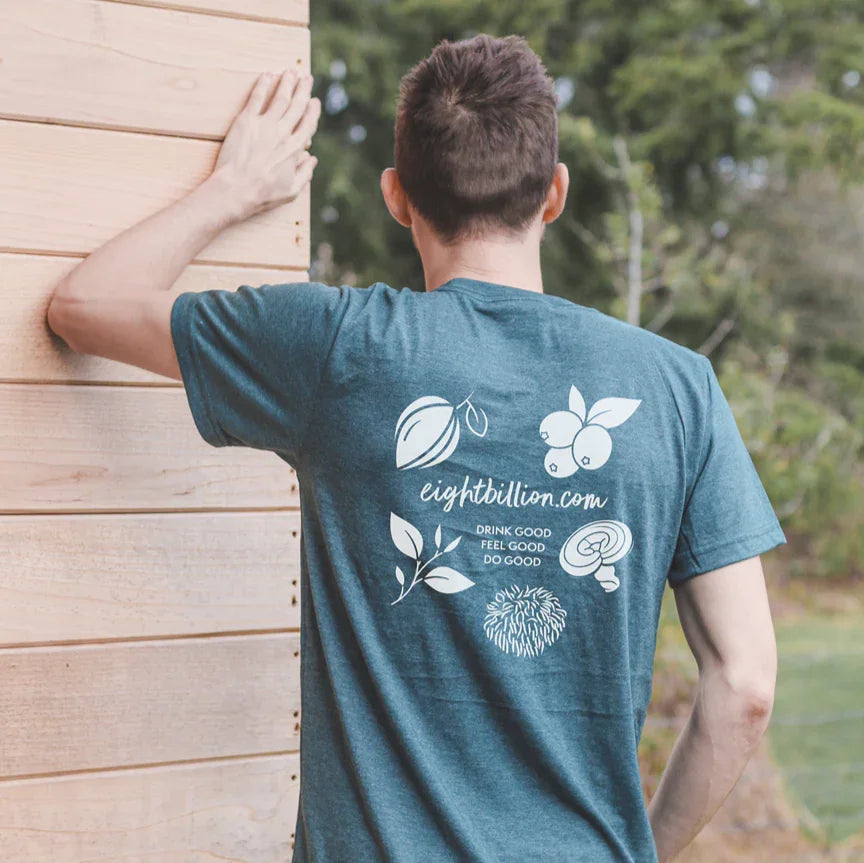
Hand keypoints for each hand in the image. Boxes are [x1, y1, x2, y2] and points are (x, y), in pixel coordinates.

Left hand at [211, 68, 321, 218]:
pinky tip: (268, 75)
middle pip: (296, 106)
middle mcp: (282, 133)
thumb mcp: (291, 191)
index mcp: (294, 150)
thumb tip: (312, 159)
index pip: (308, 124)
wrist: (236, 190)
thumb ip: (305, 174)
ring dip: (287, 82)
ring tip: (291, 71)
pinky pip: (257, 97)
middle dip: (303, 89)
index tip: (314, 101)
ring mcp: (264, 125)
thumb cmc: (263, 195)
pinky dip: (264, 84)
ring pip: (280, 97)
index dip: (313, 111)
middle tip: (306, 77)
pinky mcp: (246, 121)